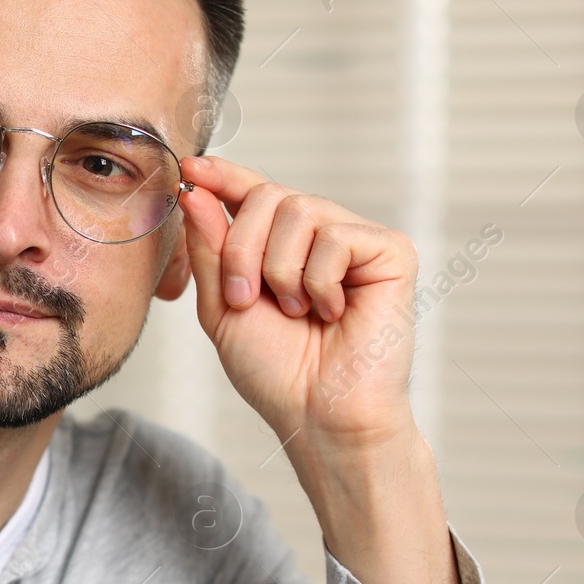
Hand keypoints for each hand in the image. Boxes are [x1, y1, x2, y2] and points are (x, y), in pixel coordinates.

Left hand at [176, 156, 416, 446]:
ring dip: (280, 269)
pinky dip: (319, 281)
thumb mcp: (222, 307)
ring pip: (299, 209)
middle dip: (241, 248)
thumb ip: (210, 249)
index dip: (223, 176)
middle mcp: (320, 234)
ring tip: (296, 311)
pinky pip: (336, 236)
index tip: (192, 169)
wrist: (318, 415)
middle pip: (268, 194)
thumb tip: (196, 191)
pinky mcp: (391, 252)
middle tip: (245, 298)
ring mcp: (357, 240)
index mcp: (280, 245)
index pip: (253, 192)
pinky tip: (333, 312)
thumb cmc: (276, 371)